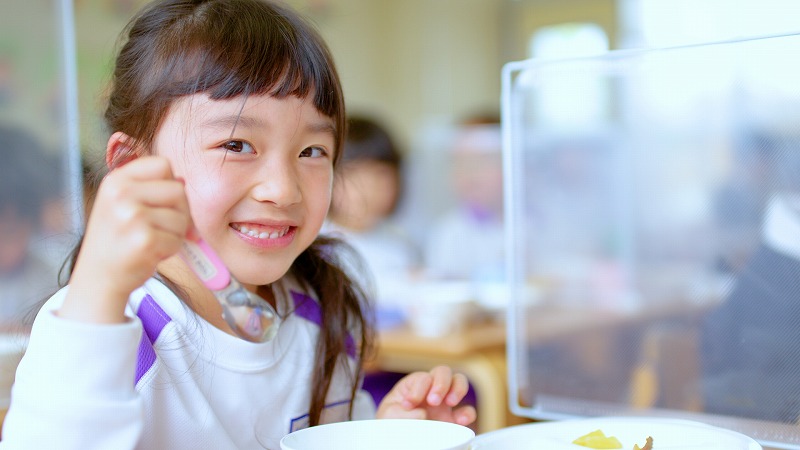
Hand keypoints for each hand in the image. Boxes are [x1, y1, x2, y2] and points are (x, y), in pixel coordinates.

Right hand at [60, 156, 191, 322]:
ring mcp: (131, 216)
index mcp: (116, 180)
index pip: (163, 164)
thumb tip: (183, 182)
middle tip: (163, 228)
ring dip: (176, 234)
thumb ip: (151, 189)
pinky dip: (171, 249)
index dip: (171, 185)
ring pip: (182, 217)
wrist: (98, 279)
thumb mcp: (123, 204)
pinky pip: (178, 239)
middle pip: (178, 190)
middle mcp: (120, 194)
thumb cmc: (118, 240)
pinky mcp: (144, 240)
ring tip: (152, 241)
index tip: (162, 203)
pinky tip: (151, 254)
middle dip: (180, 212)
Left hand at [376, 365, 476, 425]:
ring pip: (459, 382)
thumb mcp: (390, 415)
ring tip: (450, 402)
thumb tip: (423, 414)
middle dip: (440, 384)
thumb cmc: (392, 422)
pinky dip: (467, 414)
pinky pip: (468, 411)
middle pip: (443, 372)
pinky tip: (460, 421)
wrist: (398, 439)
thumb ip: (403, 413)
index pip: (423, 378)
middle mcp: (431, 388)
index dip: (418, 390)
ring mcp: (444, 403)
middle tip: (432, 401)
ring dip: (457, 389)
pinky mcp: (453, 419)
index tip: (409, 404)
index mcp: (414, 384)